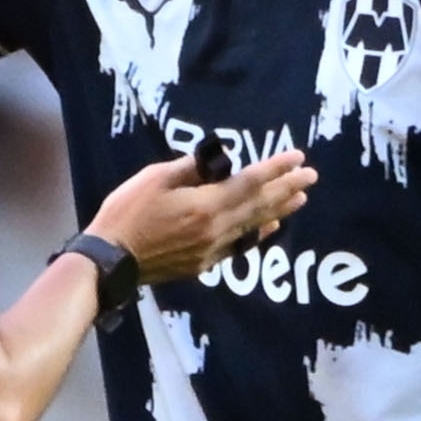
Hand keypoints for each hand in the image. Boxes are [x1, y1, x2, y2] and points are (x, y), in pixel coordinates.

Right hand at [88, 149, 317, 281]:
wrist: (110, 261)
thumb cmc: (127, 213)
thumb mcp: (154, 179)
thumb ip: (190, 169)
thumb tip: (217, 161)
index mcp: (207, 204)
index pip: (251, 182)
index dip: (277, 168)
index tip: (298, 157)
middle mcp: (217, 228)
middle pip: (259, 205)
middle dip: (287, 188)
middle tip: (311, 176)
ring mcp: (212, 249)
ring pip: (254, 226)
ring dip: (279, 211)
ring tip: (300, 199)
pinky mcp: (203, 263)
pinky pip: (239, 246)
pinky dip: (258, 234)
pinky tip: (270, 227)